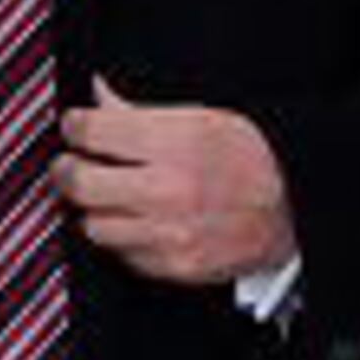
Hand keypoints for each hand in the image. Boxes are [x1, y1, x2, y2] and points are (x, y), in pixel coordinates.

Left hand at [54, 78, 295, 284]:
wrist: (293, 209)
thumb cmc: (250, 157)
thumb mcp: (202, 118)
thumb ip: (141, 112)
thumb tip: (97, 93)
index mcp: (175, 143)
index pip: (90, 131)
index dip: (74, 125)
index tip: (76, 127)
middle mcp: (168, 189)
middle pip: (78, 182)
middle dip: (66, 169)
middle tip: (70, 164)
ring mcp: (170, 233)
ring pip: (92, 224)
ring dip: (94, 208)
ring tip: (107, 195)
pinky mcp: (173, 265)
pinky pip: (120, 254)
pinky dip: (121, 237)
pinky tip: (136, 221)